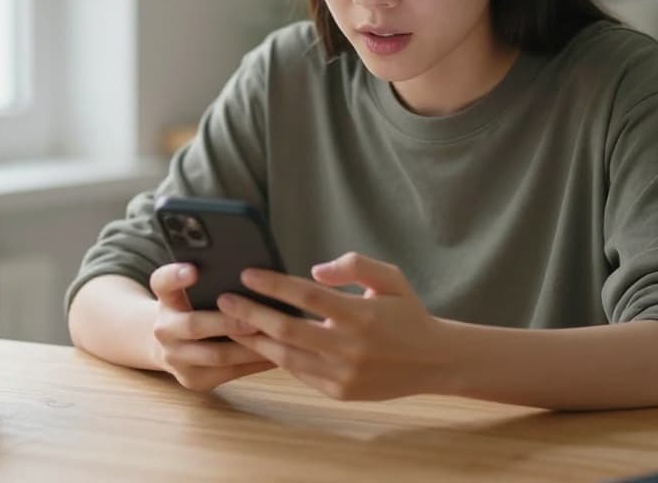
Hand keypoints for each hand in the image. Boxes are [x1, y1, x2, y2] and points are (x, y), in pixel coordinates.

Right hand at [147, 263, 274, 391]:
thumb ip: (212, 281)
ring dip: (248, 348)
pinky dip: (254, 363)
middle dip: (227, 323)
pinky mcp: (192, 379)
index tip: (194, 270)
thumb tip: (256, 272)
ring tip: (274, 340)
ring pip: (215, 355)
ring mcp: (175, 358)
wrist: (173, 347)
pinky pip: (228, 373)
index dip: (175, 276)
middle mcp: (164, 328)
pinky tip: (276, 355)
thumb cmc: (197, 310)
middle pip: (193, 325)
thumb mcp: (194, 293)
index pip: (161, 282)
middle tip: (256, 320)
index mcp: (166, 299)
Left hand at [218, 252, 450, 400]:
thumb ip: (354, 265)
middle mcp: (349, 347)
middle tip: (224, 300)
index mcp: (361, 314)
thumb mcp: (391, 278)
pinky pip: (300, 373)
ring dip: (256, 339)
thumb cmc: (407, 313)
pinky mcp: (339, 392)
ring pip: (287, 356)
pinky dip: (278, 358)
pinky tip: (261, 344)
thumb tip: (314, 271)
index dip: (274, 284)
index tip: (248, 273)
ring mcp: (343, 374)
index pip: (307, 296)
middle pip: (287, 329)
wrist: (433, 361)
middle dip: (251, 313)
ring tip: (232, 324)